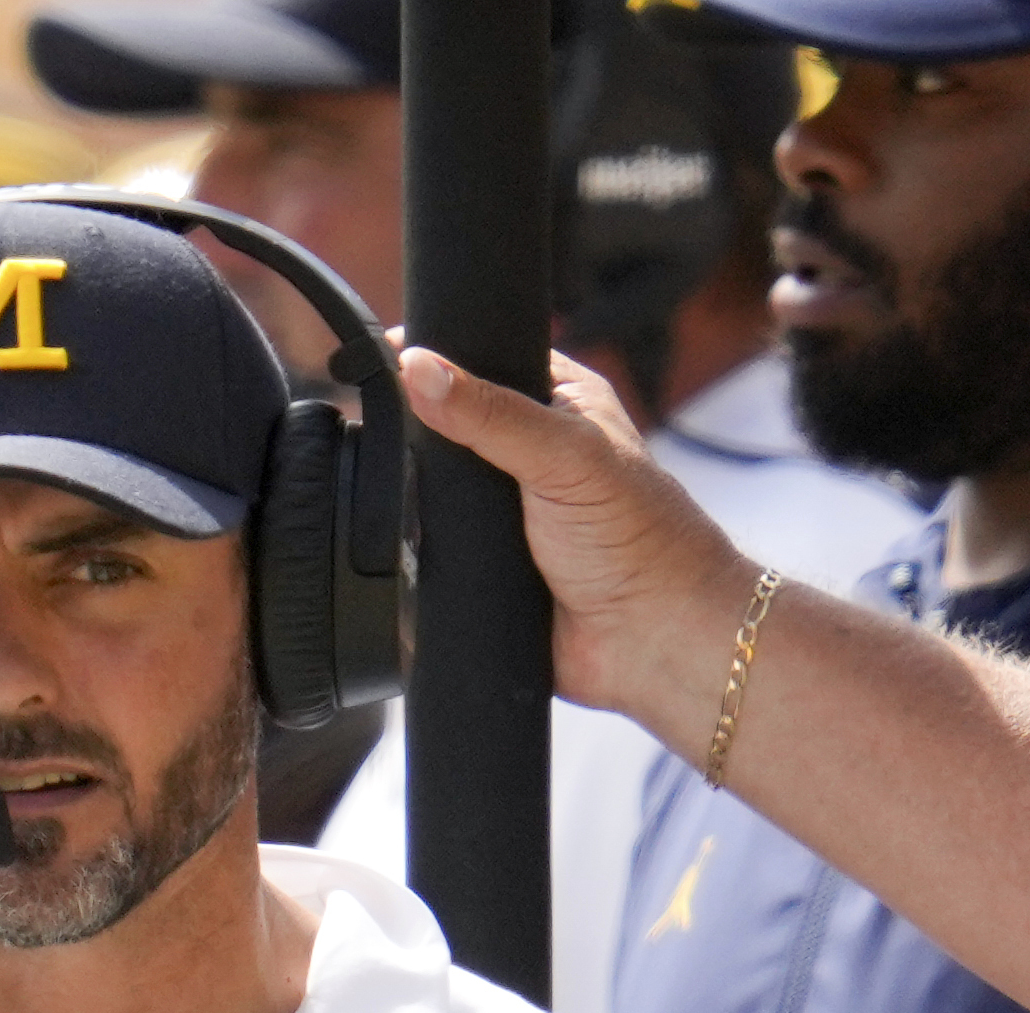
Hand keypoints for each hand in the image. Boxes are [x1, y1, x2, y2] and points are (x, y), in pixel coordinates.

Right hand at [398, 344, 757, 744]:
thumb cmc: (641, 540)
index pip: (484, 358)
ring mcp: (504, 511)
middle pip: (448, 426)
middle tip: (377, 425)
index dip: (436, 354)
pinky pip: (431, 551)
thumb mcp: (565, 455)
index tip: (384, 353)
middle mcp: (528, 453)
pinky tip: (401, 546)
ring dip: (413, 497)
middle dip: (415, 431)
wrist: (652, 641)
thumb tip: (418, 368)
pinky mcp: (485, 565)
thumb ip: (491, 412)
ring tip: (390, 490)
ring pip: (433, 491)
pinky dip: (415, 552)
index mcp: (558, 403)